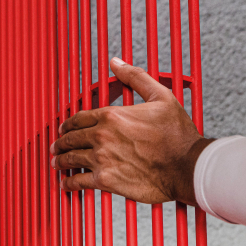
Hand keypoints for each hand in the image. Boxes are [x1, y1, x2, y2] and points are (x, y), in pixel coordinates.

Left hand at [50, 57, 212, 204]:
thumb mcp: (160, 95)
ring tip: (56, 162)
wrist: (189, 167)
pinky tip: (65, 183)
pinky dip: (69, 182)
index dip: (68, 123)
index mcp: (111, 115)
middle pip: (71, 138)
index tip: (64, 128)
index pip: (79, 118)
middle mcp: (102, 136)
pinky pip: (80, 181)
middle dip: (61, 141)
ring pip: (72, 158)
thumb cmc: (177, 134)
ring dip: (61, 160)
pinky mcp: (107, 180)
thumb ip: (135, 77)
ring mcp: (102, 159)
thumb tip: (117, 62)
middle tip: (56, 146)